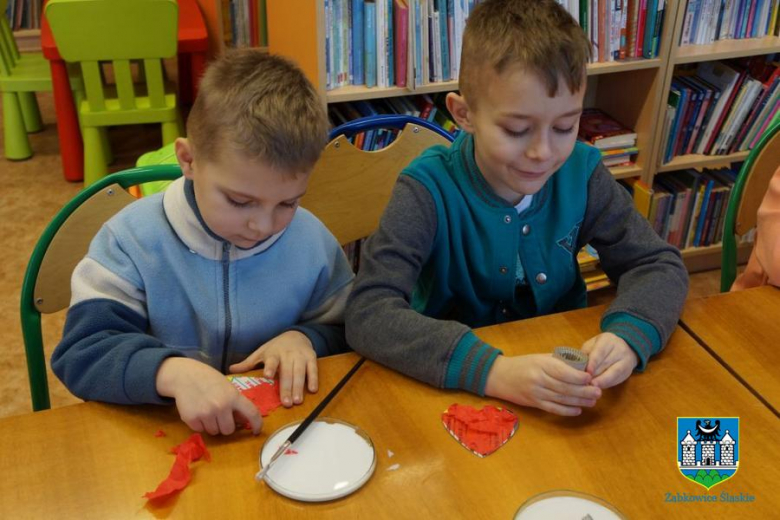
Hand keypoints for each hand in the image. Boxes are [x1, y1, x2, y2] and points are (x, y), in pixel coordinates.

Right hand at [156, 357, 262, 434]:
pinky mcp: (192, 419)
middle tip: (220, 416)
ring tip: (207, 411)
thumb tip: (244, 422)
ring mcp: (206, 413)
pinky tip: (197, 411)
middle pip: (229, 430)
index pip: (252, 413)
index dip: (257, 424)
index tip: (256, 431)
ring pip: (214, 432)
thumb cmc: (209, 380)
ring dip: (212, 425)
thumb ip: (235, 403)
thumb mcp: (227, 387)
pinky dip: (200, 424)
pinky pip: (200, 430)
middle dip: (226, 426)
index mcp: (234, 396)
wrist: (185, 375)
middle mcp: (221, 406)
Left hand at [229, 330, 317, 407]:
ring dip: (299, 387)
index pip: (271, 361)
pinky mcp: (311, 357)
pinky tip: (313, 390)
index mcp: (273, 354)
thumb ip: (248, 363)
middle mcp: (287, 354)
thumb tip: (230, 370)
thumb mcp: (261, 352)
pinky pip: (313, 369)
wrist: (296, 334)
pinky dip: (313, 379)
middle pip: (287, 372)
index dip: (270, 367)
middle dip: (286, 387)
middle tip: (286, 403)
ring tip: (297, 401)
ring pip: (300, 372)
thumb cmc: (275, 347)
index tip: (268, 376)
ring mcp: (300, 356)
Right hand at [484, 354, 601, 415]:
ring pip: (562, 399)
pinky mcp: (534, 403)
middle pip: (565, 388)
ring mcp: (536, 393)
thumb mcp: (540, 357)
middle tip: (598, 392)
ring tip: (593, 401)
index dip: (579, 377)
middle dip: (584, 391)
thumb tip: (582, 366)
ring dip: (579, 401)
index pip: (563, 372)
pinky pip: (553, 409)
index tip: (591, 378)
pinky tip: (578, 410)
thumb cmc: (523, 364)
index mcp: (542, 365)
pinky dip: (567, 411)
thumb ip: (559, 362)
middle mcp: (539, 380)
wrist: (500, 376)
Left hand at [580, 332, 638, 388]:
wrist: (625, 348)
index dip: (593, 363)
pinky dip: (606, 384)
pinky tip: (598, 387)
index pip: (600, 352)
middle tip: (584, 382)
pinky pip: (617, 379)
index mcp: (607, 340)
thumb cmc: (602, 347)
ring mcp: (626, 360)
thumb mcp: (592, 345)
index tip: (587, 372)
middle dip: (595, 374)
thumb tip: (577, 368)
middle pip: (606, 363)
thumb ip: (586, 353)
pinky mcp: (628, 372)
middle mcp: (619, 349)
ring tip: (591, 387)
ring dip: (601, 381)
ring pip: (614, 373)